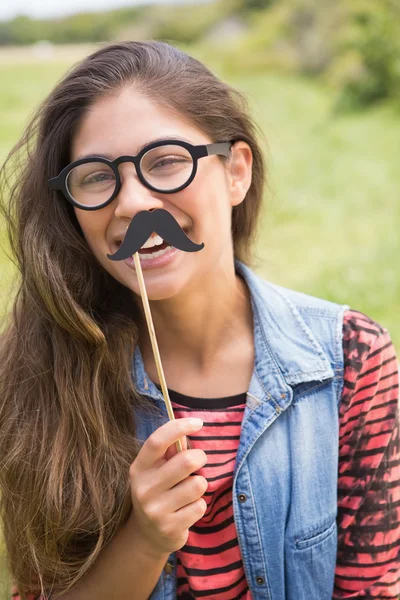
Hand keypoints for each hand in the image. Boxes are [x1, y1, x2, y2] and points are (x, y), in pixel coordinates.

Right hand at [128, 418, 207, 556]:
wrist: (146, 535)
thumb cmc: (158, 491)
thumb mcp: (156, 470)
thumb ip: (170, 451)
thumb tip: (190, 428)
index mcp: (139, 467)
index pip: (158, 441)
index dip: (179, 427)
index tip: (198, 422)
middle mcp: (144, 488)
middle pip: (186, 461)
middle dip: (200, 458)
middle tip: (198, 462)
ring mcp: (155, 510)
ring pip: (198, 484)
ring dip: (199, 484)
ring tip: (189, 490)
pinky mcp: (169, 528)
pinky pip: (200, 506)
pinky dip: (199, 505)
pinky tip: (187, 509)